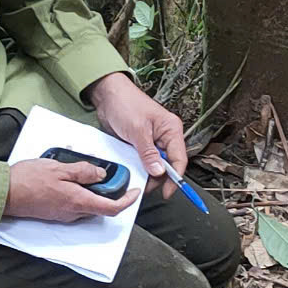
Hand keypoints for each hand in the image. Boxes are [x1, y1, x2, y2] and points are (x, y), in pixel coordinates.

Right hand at [6, 158, 139, 222]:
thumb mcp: (59, 167)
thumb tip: (101, 174)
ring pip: (87, 204)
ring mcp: (63, 215)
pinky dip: (78, 192)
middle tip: (105, 172)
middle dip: (108, 190)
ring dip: (91, 190)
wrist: (4, 194)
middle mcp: (73, 212)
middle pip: (101, 206)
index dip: (127, 201)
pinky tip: (67, 177)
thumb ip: (83, 171)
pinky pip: (74, 204)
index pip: (111, 208)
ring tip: (80, 170)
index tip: (135, 192)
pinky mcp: (55, 213)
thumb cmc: (27, 180)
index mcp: (77, 201)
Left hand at [87, 72, 186, 199]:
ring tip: (138, 179)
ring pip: (156, 165)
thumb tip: (158, 172)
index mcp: (171, 130)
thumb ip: (148, 153)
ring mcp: (153, 141)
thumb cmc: (126, 104)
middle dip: (159, 178)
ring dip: (148, 174)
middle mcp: (165, 136)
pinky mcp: (141, 144)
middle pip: (168, 165)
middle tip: (146, 186)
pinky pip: (144, 161)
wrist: (107, 95)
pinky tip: (133, 172)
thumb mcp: (138, 130)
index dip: (175, 178)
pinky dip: (140, 168)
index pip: (179, 159)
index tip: (167, 192)